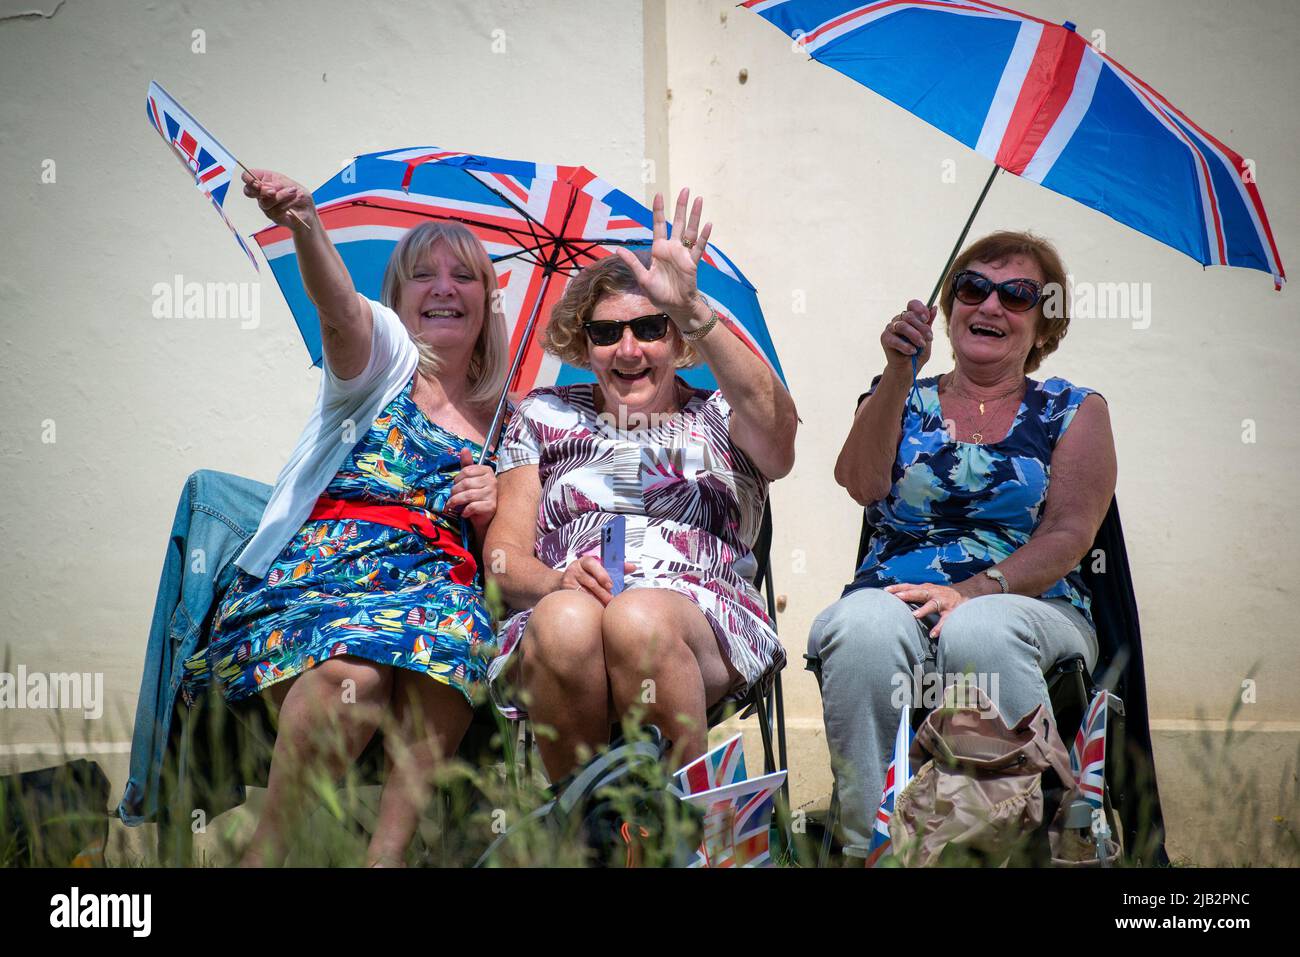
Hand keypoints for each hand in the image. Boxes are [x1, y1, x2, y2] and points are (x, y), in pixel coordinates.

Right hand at [241, 168, 315, 230]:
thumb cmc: (298, 194)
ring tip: (293, 192)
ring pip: (264, 202)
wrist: (307, 211)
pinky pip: (275, 211)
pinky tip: (295, 199)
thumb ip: (277, 184)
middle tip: (274, 191)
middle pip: (249, 191)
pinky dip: (287, 204)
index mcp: (264, 180)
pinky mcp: (272, 216)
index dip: (248, 179)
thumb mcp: (290, 183)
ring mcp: (265, 205)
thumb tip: (266, 188)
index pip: (247, 177)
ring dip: (280, 196)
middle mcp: (262, 193)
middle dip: (262, 190)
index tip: (258, 183)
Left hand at [448, 448, 496, 536]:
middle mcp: (492, 480)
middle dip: (454, 492)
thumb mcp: (470, 479)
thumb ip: (467, 465)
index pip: (466, 471)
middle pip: (466, 483)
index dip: (456, 480)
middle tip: (451, 499)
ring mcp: (493, 493)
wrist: (485, 518)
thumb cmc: (476, 497)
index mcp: (487, 471)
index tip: (455, 487)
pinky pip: (473, 506)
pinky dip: (465, 511)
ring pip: (468, 495)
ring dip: (456, 501)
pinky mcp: (491, 506)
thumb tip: (464, 449)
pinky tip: (464, 513)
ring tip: (452, 506)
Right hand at [556, 555, 637, 606]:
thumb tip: (633, 567)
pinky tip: (594, 609)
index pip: (593, 564)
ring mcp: (568, 581)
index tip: (610, 585)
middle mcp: (575, 569)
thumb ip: (617, 567)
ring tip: (604, 606)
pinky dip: (587, 604)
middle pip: (590, 582)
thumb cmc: (588, 574)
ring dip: (596, 600)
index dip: (602, 575)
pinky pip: (579, 599)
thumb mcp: (599, 567)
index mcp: (585, 561)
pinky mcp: (565, 591)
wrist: (564, 580)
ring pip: (584, 593)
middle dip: (602, 593)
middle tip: (611, 600)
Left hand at [615, 188, 712, 328]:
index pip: (659, 225)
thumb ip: (633, 263)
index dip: (659, 210)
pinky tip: (708, 224)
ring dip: (695, 216)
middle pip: (678, 223)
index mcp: (659, 249)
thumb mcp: (643, 278)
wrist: (675, 306)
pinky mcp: (693, 263)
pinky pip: (699, 247)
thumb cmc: (658, 293)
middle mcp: (672, 248)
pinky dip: (703, 236)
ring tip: (699, 200)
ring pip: (691, 231)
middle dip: (681, 206)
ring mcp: (684, 254)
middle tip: (685, 190)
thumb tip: (617, 249)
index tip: (659, 195)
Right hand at [882, 299, 934, 372]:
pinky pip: (894, 339)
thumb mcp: (927, 338)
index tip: (927, 318)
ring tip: (921, 345)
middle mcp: (898, 320)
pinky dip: (905, 346)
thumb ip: (929, 324)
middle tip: (930, 338)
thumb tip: (934, 307)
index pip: (912, 304)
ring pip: (902, 326)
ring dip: (914, 335)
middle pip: (909, 316)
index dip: (920, 309)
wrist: (908, 369)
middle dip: (922, 327)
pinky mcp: (884, 339)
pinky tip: (912, 351)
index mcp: (909, 317)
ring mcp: (890, 328)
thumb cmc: (918, 352)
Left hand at [885, 580, 976, 637]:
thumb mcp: (928, 592)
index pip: (909, 586)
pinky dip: (939, 627)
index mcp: (925, 589)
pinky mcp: (951, 612)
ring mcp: (943, 602)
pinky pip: (945, 620)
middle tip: (897, 597)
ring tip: (915, 615)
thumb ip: (914, 594)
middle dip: (908, 594)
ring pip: (932, 604)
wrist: (966, 594)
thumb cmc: (941, 595)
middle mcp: (933, 593)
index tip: (885, 590)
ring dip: (924, 609)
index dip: (898, 587)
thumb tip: (894, 599)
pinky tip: (933, 634)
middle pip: (919, 592)